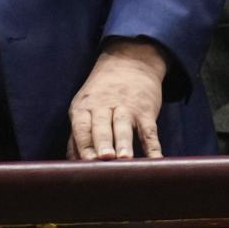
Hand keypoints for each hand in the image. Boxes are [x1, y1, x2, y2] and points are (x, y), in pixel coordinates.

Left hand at [66, 40, 166, 160]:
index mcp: (83, 108)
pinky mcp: (146, 110)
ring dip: (123, 142)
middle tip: (104, 158)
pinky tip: (156, 160)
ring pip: (123, 126)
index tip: (85, 164)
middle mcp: (103, 107)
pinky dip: (154, 146)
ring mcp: (126, 108)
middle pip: (100, 127)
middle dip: (101, 143)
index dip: (83, 145)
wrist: (129, 62)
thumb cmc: (101, 95)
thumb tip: (72, 165)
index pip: (81, 128)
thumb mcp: (84, 109)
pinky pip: (149, 130)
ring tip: (125, 158)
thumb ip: (77, 137)